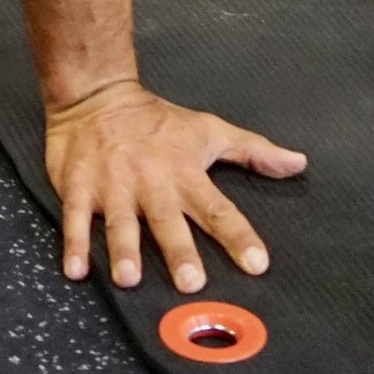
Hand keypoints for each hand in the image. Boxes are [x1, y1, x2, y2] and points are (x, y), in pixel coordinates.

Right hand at [43, 76, 306, 291]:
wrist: (96, 92)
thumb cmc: (157, 121)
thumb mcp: (208, 130)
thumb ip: (253, 151)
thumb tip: (299, 163)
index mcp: (183, 172)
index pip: (217, 208)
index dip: (238, 236)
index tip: (257, 264)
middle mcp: (150, 181)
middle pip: (167, 220)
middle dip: (178, 250)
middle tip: (191, 281)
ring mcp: (112, 184)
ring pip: (119, 221)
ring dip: (123, 249)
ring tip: (128, 279)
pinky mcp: (77, 185)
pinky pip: (74, 217)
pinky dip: (74, 243)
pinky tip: (76, 270)